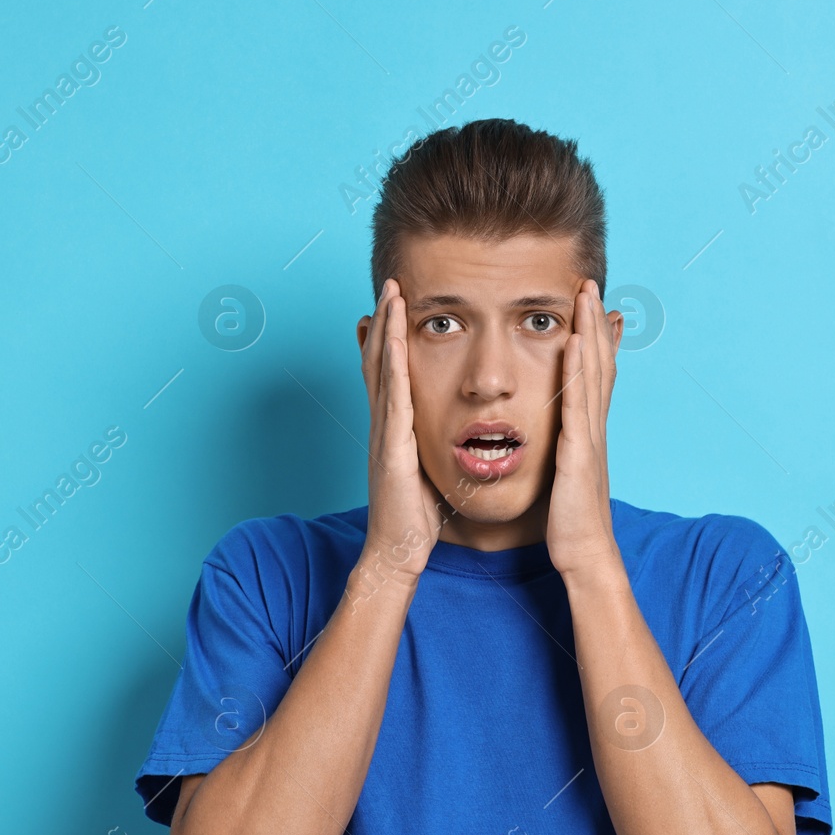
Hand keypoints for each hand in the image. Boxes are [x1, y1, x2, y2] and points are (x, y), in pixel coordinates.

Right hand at [359, 279, 443, 583]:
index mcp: (395, 427)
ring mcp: (384, 433)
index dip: (391, 336)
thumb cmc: (416, 517)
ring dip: (386, 330)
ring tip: (390, 295)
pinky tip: (396, 342)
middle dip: (385, 320)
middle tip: (390, 283)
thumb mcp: (429, 469)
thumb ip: (433, 445)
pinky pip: (392, 399)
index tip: (396, 303)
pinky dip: (393, 367)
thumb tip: (453, 431)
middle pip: (380, 360)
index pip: (391, 372)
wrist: (398, 551)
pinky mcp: (391, 447)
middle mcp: (384, 424)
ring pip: (383, 371)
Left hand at [546, 279, 622, 579]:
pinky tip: (571, 344)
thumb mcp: (568, 478)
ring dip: (588, 332)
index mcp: (587, 433)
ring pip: (591, 375)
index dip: (596, 341)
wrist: (585, 555)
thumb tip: (563, 439)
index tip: (594, 308)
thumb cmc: (572, 523)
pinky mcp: (577, 451)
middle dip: (594, 323)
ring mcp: (588, 437)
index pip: (594, 377)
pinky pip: (576, 403)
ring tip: (583, 296)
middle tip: (589, 284)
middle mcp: (593, 428)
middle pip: (597, 365)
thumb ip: (565, 452)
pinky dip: (576, 371)